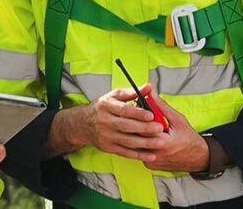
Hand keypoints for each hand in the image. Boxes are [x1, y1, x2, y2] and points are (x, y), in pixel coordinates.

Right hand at [49, 86, 164, 159]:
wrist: (83, 124)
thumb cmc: (102, 108)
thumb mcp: (114, 96)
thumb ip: (132, 92)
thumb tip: (148, 87)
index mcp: (106, 107)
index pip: (123, 110)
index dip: (138, 113)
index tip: (151, 115)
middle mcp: (104, 122)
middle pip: (126, 126)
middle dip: (144, 128)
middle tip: (159, 129)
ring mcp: (106, 136)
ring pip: (127, 141)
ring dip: (145, 143)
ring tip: (160, 143)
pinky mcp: (108, 147)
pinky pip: (125, 152)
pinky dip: (139, 155)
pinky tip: (151, 156)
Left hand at [139, 86, 210, 171]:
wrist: (198, 158)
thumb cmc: (190, 139)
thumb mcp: (178, 120)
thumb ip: (162, 107)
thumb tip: (150, 94)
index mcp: (163, 142)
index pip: (141, 127)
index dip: (137, 116)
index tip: (137, 109)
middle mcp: (155, 154)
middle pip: (135, 136)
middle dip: (135, 124)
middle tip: (137, 117)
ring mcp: (151, 162)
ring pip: (135, 145)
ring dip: (136, 135)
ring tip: (142, 127)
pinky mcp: (149, 165)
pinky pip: (139, 152)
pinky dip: (140, 144)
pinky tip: (145, 138)